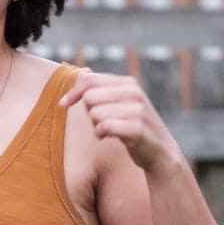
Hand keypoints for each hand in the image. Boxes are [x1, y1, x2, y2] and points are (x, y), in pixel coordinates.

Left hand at [59, 70, 181, 175]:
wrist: (160, 151)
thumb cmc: (130, 126)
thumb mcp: (118, 102)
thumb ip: (101, 88)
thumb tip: (78, 73)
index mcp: (128, 83)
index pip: (89, 79)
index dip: (72, 92)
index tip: (63, 104)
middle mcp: (134, 92)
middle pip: (89, 98)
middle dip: (89, 112)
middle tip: (102, 121)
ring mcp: (138, 109)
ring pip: (95, 113)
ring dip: (96, 126)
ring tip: (109, 130)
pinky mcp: (138, 128)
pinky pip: (104, 127)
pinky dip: (101, 134)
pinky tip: (109, 137)